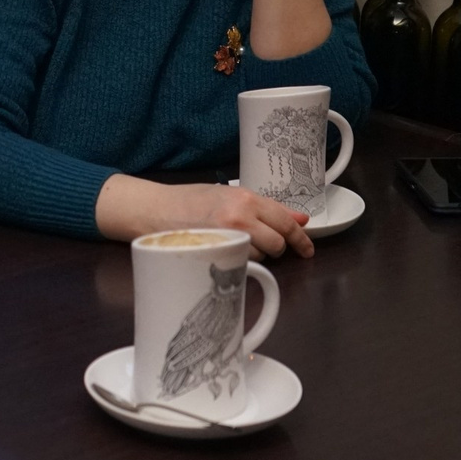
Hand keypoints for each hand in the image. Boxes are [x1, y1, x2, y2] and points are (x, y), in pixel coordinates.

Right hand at [98, 176, 313, 258]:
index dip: (301, 238)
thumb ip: (265, 207)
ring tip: (236, 244)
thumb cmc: (188, 200)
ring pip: (261, 257)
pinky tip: (226, 254)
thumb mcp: (228, 194)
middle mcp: (240, 217)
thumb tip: (300, 219)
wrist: (153, 210)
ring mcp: (227, 238)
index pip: (285, 221)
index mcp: (246, 199)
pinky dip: (240, 262)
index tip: (307, 248)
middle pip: (277, 243)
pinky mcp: (216, 256)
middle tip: (268, 247)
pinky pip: (242, 265)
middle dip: (277, 248)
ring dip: (257, 255)